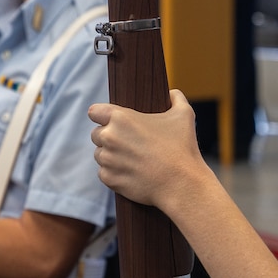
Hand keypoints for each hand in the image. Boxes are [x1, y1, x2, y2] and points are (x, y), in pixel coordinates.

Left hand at [88, 89, 205, 211]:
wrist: (181, 183)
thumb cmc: (182, 147)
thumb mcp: (184, 114)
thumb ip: (175, 98)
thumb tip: (171, 94)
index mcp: (120, 118)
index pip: (94, 112)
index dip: (101, 115)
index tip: (109, 120)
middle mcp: (109, 137)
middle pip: (96, 134)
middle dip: (109, 138)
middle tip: (129, 143)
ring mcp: (107, 160)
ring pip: (100, 155)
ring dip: (110, 156)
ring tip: (132, 159)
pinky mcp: (109, 179)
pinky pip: (104, 173)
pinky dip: (114, 174)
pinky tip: (131, 173)